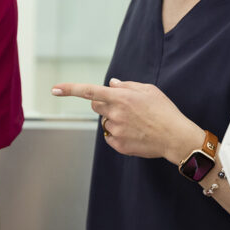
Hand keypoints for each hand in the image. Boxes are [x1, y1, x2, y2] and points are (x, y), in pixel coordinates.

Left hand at [51, 79, 203, 162]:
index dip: (70, 89)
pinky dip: (119, 134)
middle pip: (95, 106)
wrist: (175, 137)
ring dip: (114, 120)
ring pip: (105, 122)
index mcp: (120, 98)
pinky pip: (110, 136)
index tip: (54, 89)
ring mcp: (115, 131)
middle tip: (123, 106)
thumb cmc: (164, 111)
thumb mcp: (148, 90)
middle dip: (104, 104)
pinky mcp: (118, 145)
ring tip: (136, 122)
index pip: (89, 91)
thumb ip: (126, 86)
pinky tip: (135, 133)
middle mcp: (114, 114)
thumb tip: (111, 84)